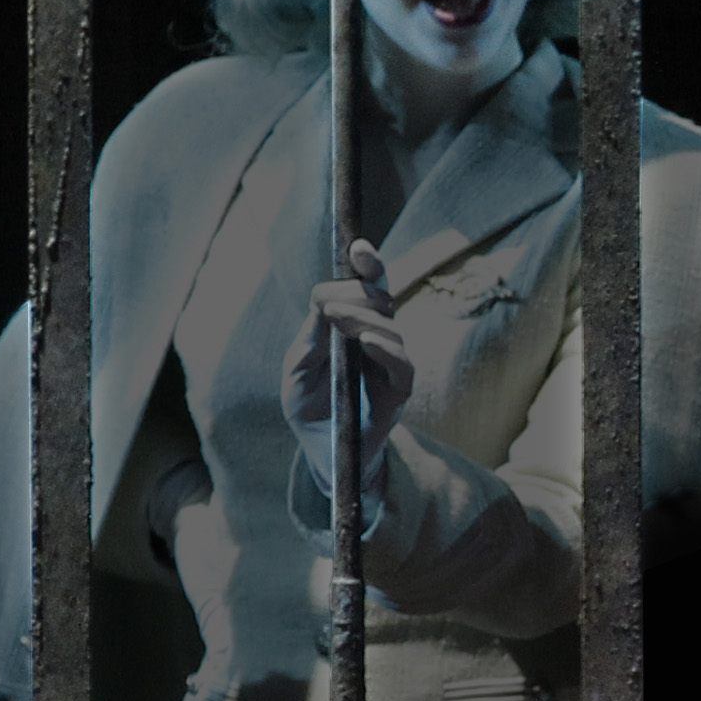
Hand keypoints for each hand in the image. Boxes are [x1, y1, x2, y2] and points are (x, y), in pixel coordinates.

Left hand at [282, 239, 417, 486]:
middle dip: (359, 293)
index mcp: (355, 327)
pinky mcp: (399, 393)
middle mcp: (378, 341)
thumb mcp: (298, 365)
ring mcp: (390, 367)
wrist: (322, 452)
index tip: (359, 248)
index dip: (369, 266)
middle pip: (382, 301)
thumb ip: (313, 333)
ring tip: (338, 320)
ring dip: (365, 319)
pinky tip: (367, 343)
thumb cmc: (310, 406)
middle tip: (330, 303)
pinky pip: (403, 366)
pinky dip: (387, 349)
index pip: (370, 289)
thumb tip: (327, 300)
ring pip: (392, 330)